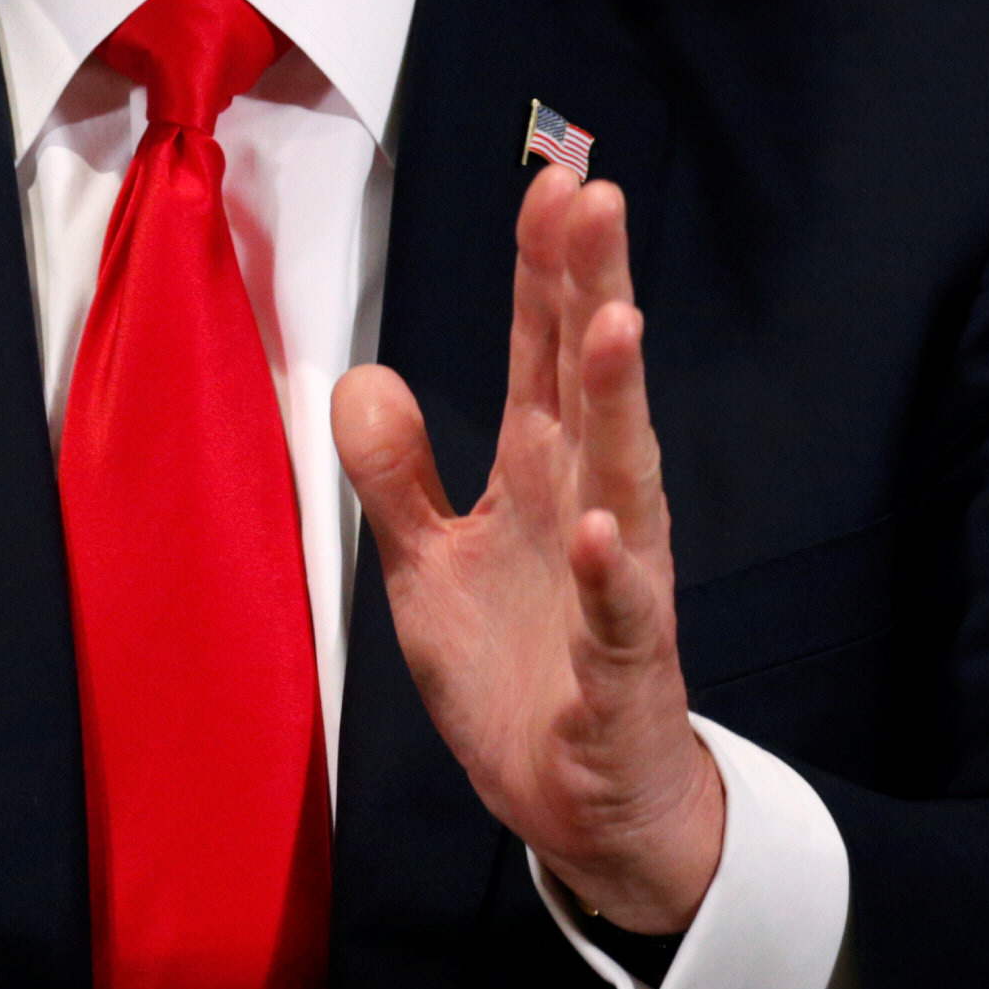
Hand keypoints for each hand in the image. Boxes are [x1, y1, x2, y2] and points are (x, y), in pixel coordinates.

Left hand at [332, 166, 723, 933]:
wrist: (584, 808)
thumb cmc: (520, 673)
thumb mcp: (428, 565)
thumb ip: (398, 471)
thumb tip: (362, 375)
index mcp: (544, 476)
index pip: (545, 355)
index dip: (545, 271)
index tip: (550, 181)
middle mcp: (592, 510)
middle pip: (593, 384)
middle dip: (594, 290)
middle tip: (598, 196)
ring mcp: (619, 587)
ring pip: (626, 478)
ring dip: (621, 401)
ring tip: (618, 322)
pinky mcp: (624, 673)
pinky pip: (621, 618)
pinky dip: (613, 576)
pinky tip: (602, 530)